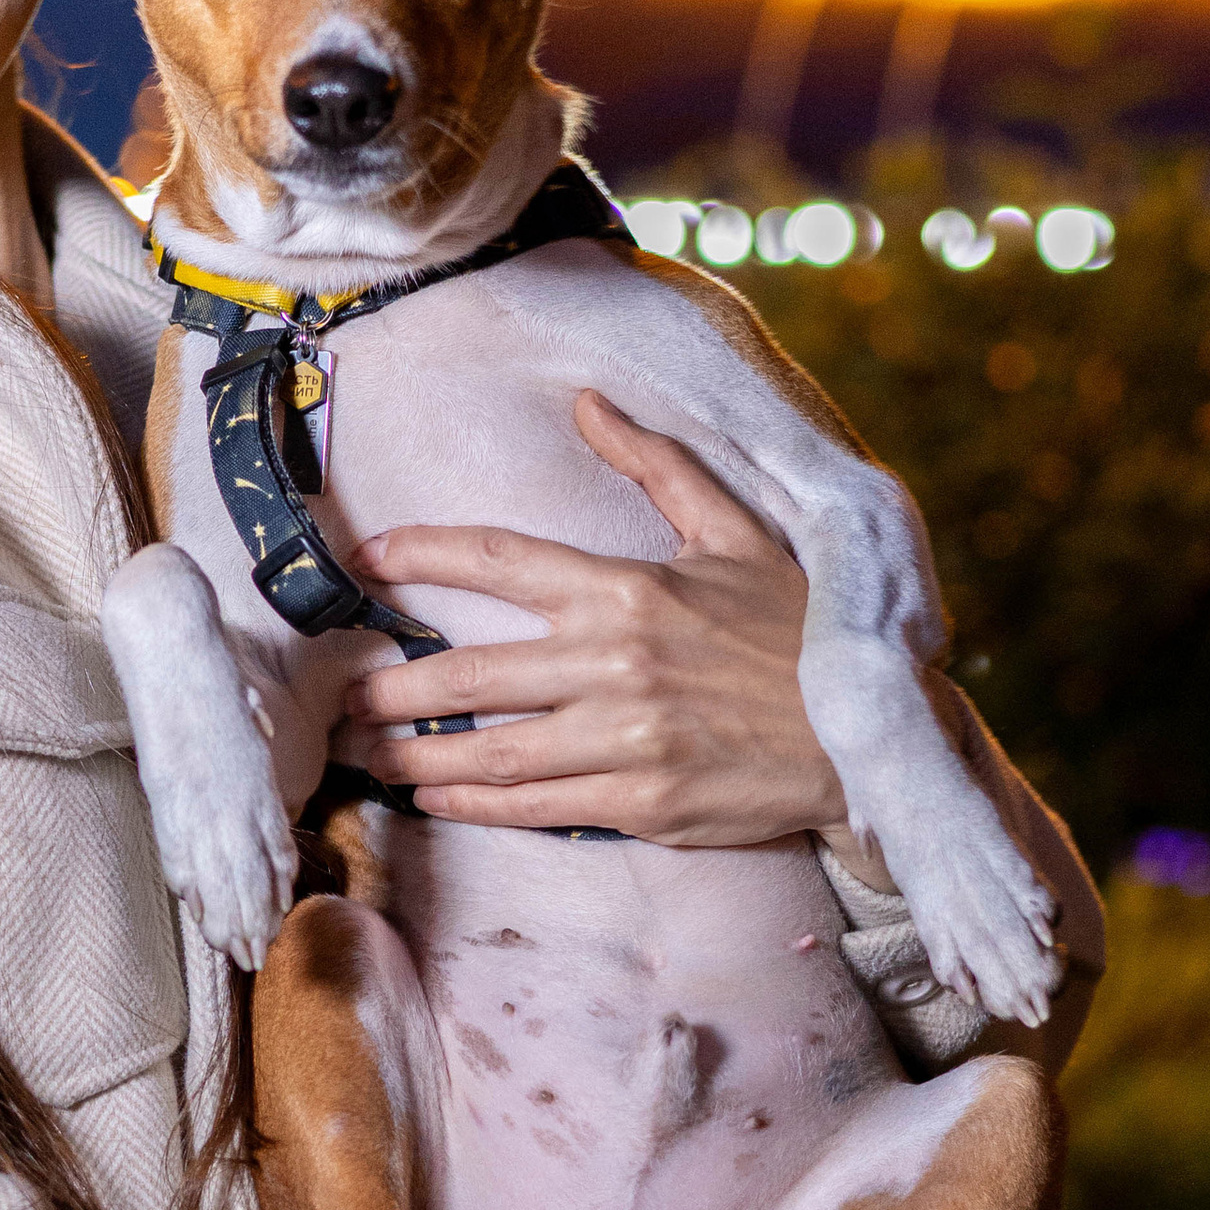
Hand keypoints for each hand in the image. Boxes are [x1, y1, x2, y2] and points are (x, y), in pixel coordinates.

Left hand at [334, 390, 846, 843]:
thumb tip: (590, 404)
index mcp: (628, 588)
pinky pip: (533, 806)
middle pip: (469, 675)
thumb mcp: (737, 533)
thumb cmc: (796, 631)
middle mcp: (615, 663)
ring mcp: (625, 739)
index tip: (365, 561)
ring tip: (367, 753)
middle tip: (344, 696)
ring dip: (415, 754)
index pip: (498, 560)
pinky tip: (431, 796)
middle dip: (392, 689)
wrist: (865, 736)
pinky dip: (470, 802)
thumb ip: (658, 466)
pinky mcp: (641, 802)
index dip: (421, 554)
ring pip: (489, 750)